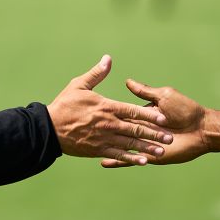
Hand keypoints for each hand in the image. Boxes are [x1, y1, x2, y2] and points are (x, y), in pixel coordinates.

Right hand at [47, 55, 172, 165]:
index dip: (150, 115)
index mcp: (107, 107)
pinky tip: (144, 161)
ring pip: (130, 143)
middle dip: (154, 133)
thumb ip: (96, 73)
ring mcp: (104, 138)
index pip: (133, 111)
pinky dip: (131, 158)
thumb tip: (108, 59)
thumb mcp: (79, 85)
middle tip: (170, 137)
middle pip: (136, 129)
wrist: (49, 128)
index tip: (164, 118)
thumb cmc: (64, 105)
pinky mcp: (98, 150)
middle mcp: (109, 124)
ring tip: (162, 150)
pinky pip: (118, 155)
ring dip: (147, 147)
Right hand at [101, 79, 219, 167]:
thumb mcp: (163, 96)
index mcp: (143, 114)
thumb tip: (127, 82)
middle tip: (86, 131)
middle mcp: (140, 129)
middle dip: (104, 132)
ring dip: (107, 147)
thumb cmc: (186, 109)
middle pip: (120, 130)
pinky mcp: (148, 156)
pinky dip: (117, 161)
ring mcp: (143, 143)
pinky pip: (129, 159)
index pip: (123, 112)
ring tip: (91, 148)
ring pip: (122, 146)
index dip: (109, 112)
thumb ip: (144, 91)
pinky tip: (103, 163)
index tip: (93, 109)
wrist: (202, 129)